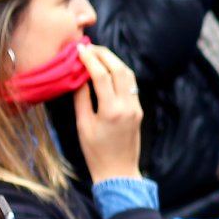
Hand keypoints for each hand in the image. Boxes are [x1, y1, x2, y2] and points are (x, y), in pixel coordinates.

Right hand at [73, 45, 144, 182]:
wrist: (119, 171)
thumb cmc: (95, 151)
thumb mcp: (82, 125)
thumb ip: (81, 99)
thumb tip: (79, 76)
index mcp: (111, 110)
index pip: (102, 75)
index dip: (90, 59)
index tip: (79, 49)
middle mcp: (128, 106)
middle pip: (119, 70)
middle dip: (104, 54)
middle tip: (89, 47)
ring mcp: (136, 108)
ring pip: (129, 75)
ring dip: (114, 61)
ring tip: (97, 54)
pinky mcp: (139, 111)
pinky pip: (131, 86)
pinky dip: (120, 73)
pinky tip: (108, 70)